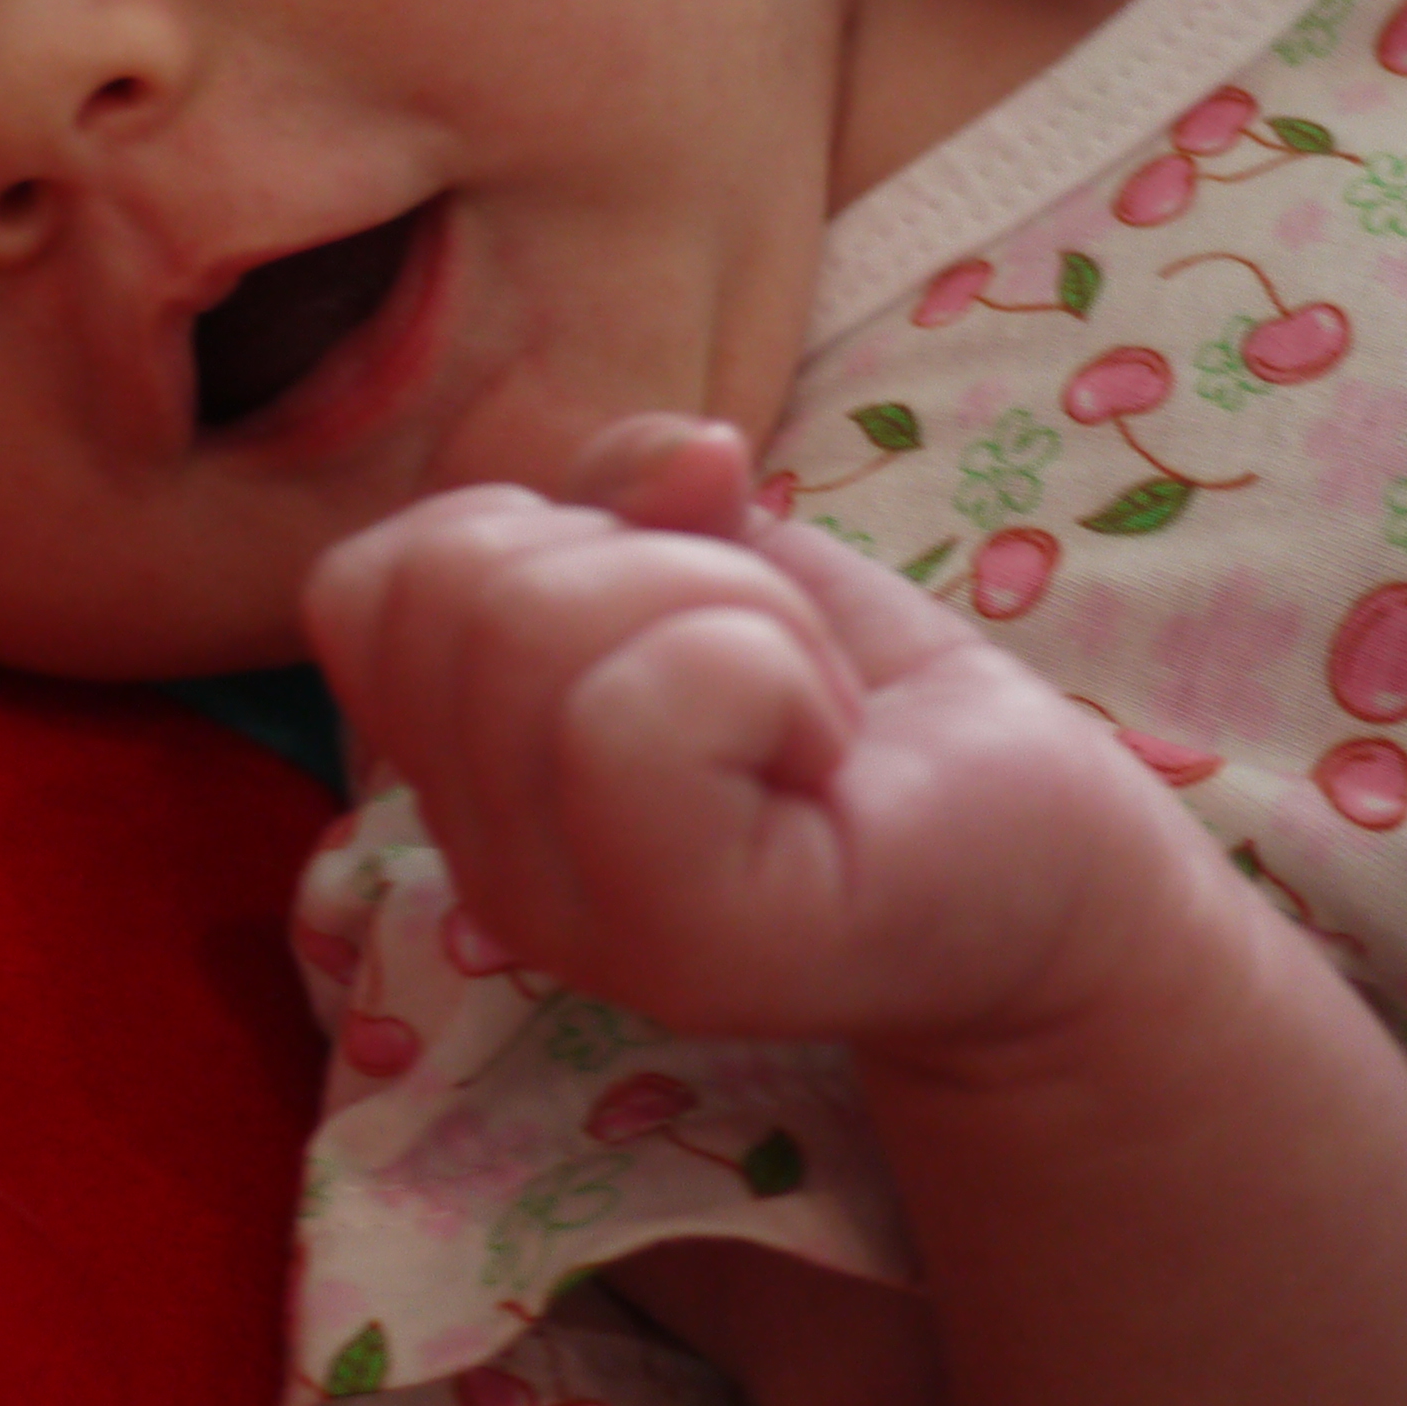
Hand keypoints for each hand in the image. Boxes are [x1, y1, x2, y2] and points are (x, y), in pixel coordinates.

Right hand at [302, 414, 1213, 1062]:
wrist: (1045, 854)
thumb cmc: (870, 705)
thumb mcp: (718, 554)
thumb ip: (633, 489)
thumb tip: (683, 460)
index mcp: (464, 775)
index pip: (361, 587)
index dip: (523, 528)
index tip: (663, 594)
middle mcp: (484, 867)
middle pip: (455, 585)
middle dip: (655, 558)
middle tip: (766, 663)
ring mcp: (571, 924)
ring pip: (536, 628)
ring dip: (730, 608)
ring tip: (803, 707)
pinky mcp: (681, 944)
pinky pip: (633, 714)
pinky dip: (767, 672)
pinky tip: (826, 754)